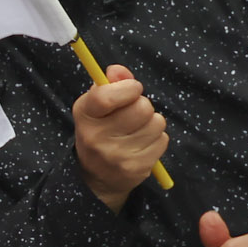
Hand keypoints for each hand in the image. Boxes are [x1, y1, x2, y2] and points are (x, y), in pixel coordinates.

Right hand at [71, 64, 166, 213]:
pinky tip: (142, 143)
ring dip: (152, 122)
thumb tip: (119, 70)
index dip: (127, 87)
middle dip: (142, 105)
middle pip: (141, 108)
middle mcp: (98, 137)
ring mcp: (118, 155)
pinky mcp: (137, 167)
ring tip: (137, 129)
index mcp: (85, 115)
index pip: (106, 96)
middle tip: (133, 112)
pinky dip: (156, 138)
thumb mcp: (95, 106)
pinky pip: (162, 140)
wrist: (97, 176)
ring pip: (156, 123)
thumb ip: (109, 84)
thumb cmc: (99, 130)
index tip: (132, 87)